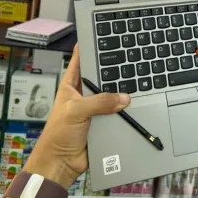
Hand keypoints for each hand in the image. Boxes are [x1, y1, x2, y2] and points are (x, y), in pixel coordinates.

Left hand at [24, 45, 129, 188]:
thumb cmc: (59, 135)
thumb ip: (99, 102)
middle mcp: (85, 93)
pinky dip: (127, 110)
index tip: (103, 33)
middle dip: (114, 69)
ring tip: (138, 78)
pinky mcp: (106, 121)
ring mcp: (96, 108)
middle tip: (130, 56)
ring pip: (113, 94)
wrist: (62, 164)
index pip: (80, 59)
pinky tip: (138, 102)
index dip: (90, 46)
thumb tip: (124, 98)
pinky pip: (119, 112)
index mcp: (72, 85)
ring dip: (123, 91)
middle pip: (102, 75)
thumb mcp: (76, 112)